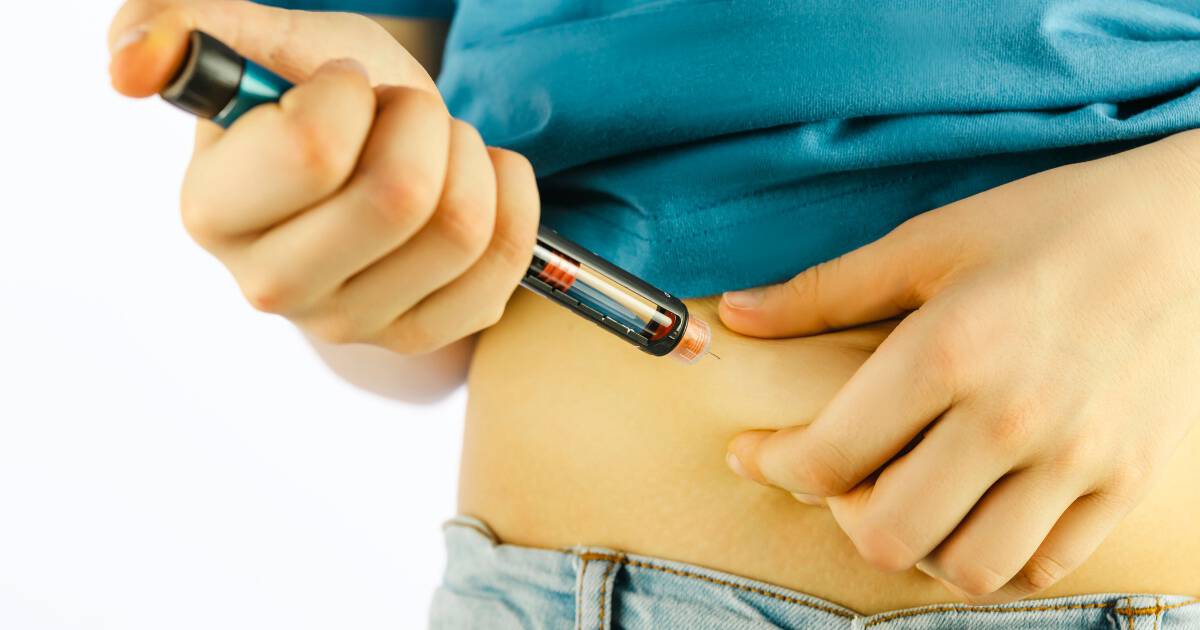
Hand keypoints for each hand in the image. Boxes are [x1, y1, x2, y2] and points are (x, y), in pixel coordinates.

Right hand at [108, 0, 538, 353]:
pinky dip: (512, 195)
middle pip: (401, 196)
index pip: (315, 149)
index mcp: (213, 212)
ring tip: (438, 144)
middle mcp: (271, 286)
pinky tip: (481, 178)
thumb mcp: (265, 41)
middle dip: (421, 121)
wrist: (378, 155)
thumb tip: (133, 64)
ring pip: (463, 226)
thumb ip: (187, 25)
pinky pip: (505, 262)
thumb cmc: (320, 95)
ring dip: (469, 156)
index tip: (344, 88)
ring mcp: (350, 323)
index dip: (353, 94)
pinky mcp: (421, 336)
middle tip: (403, 111)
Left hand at [719, 131, 1199, 602]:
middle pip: (889, 533)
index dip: (772, 464)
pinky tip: (974, 507)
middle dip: (839, 513)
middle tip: (838, 476)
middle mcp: (1013, 418)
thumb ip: (825, 289)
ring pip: (966, 567)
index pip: (830, 456)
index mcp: (950, 351)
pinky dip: (992, 554)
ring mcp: (1078, 460)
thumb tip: (736, 316)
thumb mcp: (930, 240)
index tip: (753, 454)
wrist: (1193, 229)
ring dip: (918, 545)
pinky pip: (1043, 566)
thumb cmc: (1052, 224)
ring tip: (908, 495)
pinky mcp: (1127, 483)